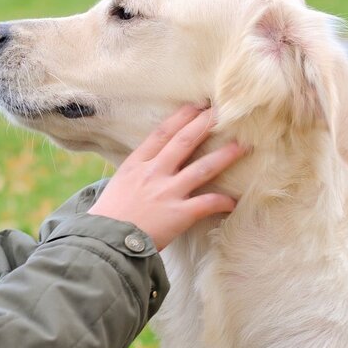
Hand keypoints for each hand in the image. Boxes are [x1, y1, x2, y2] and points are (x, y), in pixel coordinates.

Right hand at [89, 105, 243, 249]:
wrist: (106, 240)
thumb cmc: (109, 215)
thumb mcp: (119, 184)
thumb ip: (137, 172)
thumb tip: (151, 166)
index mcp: (137, 164)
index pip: (163, 133)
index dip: (182, 117)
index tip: (196, 106)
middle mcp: (154, 172)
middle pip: (185, 142)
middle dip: (205, 125)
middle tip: (222, 113)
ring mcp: (168, 192)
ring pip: (203, 168)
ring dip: (224, 156)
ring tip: (241, 147)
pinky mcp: (179, 214)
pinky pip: (207, 203)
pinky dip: (223, 201)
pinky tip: (234, 200)